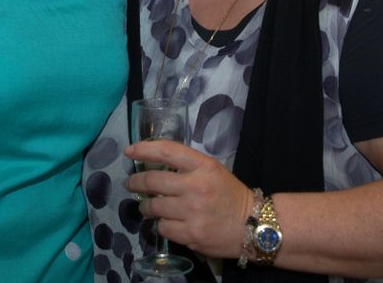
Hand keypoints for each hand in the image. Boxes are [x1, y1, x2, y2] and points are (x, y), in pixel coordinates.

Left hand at [125, 139, 254, 259]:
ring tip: (148, 206)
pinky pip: (162, 227)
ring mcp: (192, 212)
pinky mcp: (190, 234)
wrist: (253, 226)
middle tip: (131, 184)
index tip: (129, 151)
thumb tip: (153, 164)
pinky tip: (168, 222)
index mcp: (203, 166)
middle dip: (136, 182)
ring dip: (146, 206)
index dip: (143, 149)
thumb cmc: (229, 194)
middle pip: (152, 181)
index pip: (166, 151)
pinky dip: (162, 224)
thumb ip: (187, 166)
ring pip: (153, 207)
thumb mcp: (212, 170)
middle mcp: (196, 187)